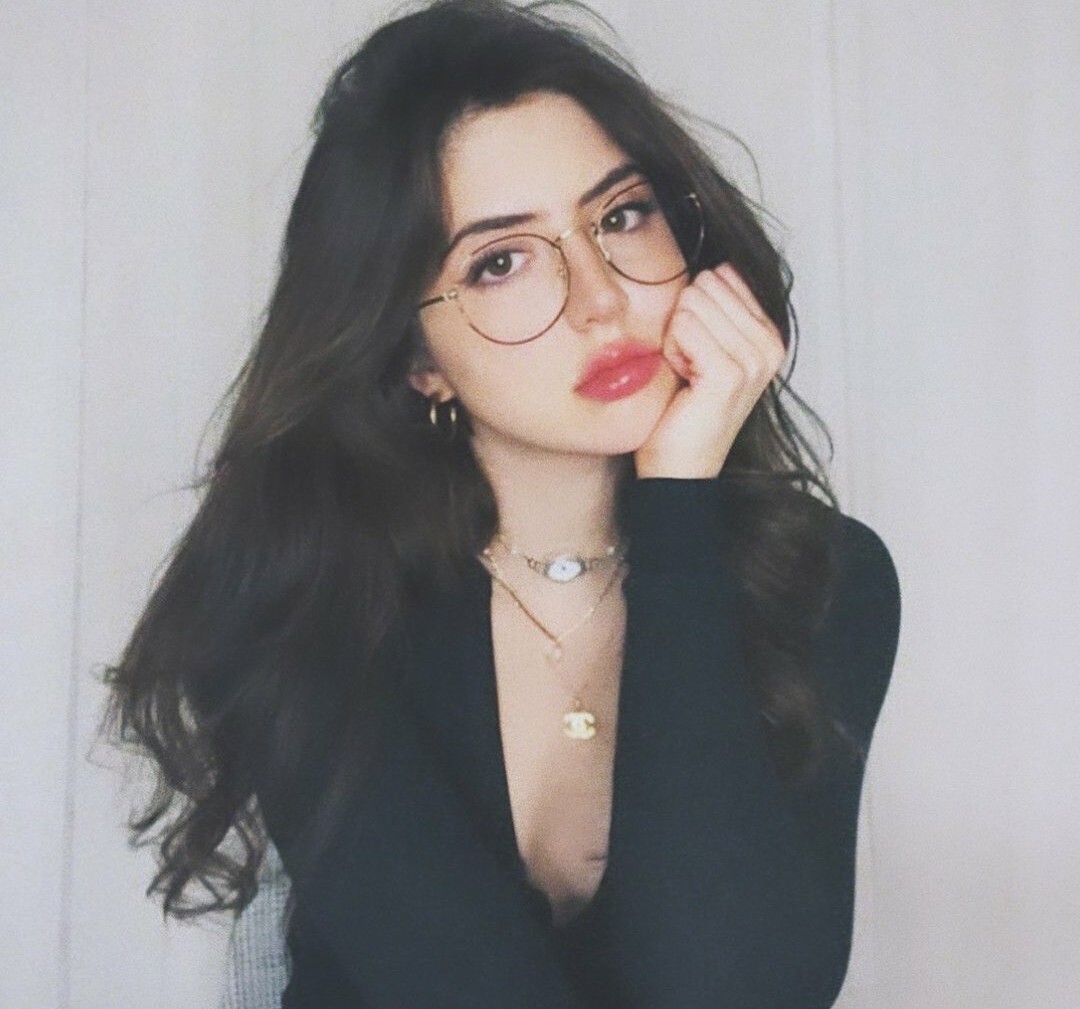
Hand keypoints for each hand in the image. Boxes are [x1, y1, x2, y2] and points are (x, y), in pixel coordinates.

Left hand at [634, 263, 787, 478]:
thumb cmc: (684, 410)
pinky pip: (683, 325)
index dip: (694, 312)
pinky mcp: (730, 373)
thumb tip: (713, 265)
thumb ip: (714, 307)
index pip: (723, 275)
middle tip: (689, 367)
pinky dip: (671, 351)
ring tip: (688, 376)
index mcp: (770, 335)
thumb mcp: (704, 348)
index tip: (698, 353)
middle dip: (683, 324)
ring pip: (691, 303)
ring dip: (675, 340)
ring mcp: (754, 360)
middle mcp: (770, 345)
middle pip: (705, 285)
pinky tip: (684, 381)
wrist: (679, 467)